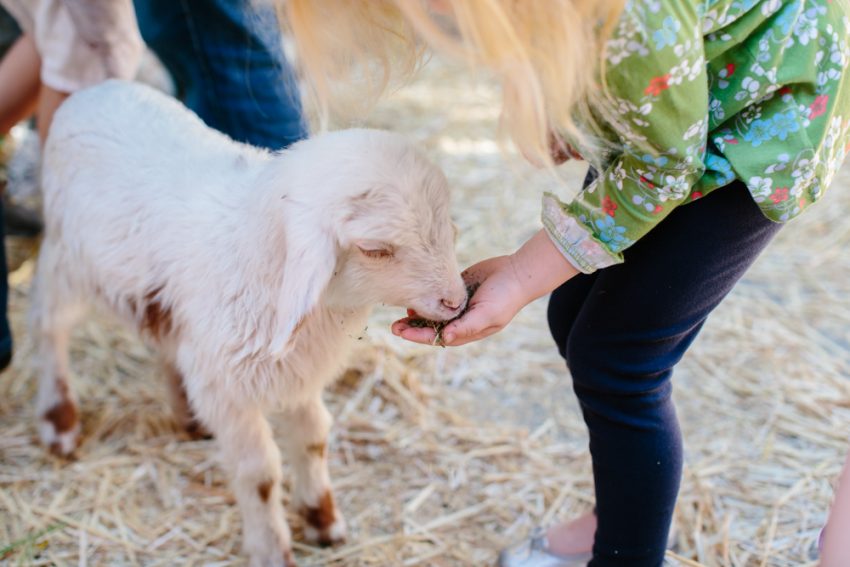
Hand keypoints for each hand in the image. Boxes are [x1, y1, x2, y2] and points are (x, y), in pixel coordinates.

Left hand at [392, 229, 580, 345]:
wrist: (518, 272)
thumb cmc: (505, 297)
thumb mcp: (488, 314)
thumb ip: (466, 327)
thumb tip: (445, 339)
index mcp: (467, 331)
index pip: (438, 337)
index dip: (418, 337)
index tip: (401, 333)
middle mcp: (461, 320)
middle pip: (432, 328)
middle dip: (412, 329)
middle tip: (393, 326)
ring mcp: (458, 305)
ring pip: (433, 314)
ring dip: (417, 315)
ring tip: (400, 313)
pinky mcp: (457, 290)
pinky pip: (437, 297)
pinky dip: (426, 298)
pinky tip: (415, 296)